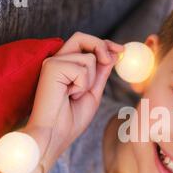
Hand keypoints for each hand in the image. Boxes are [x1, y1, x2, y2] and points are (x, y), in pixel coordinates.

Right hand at [24, 32, 123, 164]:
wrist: (55, 135)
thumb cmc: (70, 119)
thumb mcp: (93, 92)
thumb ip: (101, 73)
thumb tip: (113, 54)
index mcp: (65, 66)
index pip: (85, 45)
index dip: (104, 44)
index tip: (121, 50)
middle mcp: (57, 61)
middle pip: (81, 37)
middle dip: (101, 46)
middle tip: (113, 58)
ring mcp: (53, 62)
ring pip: (88, 57)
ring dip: (90, 80)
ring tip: (75, 95)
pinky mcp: (51, 67)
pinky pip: (82, 69)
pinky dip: (82, 85)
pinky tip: (69, 95)